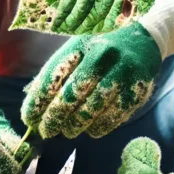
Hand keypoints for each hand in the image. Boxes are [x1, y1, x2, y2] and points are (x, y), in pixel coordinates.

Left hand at [21, 22, 162, 138]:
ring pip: (93, 107)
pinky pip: (113, 116)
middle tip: (46, 131)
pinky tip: (90, 130)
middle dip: (55, 116)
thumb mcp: (78, 52)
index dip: (38, 100)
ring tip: (67, 131)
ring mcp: (121, 73)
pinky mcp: (137, 90)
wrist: (144, 42)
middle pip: (72, 93)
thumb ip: (56, 74)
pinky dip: (98, 127)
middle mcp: (101, 56)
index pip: (53, 75)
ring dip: (76, 124)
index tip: (29, 118)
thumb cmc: (101, 50)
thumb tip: (32, 102)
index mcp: (81, 45)